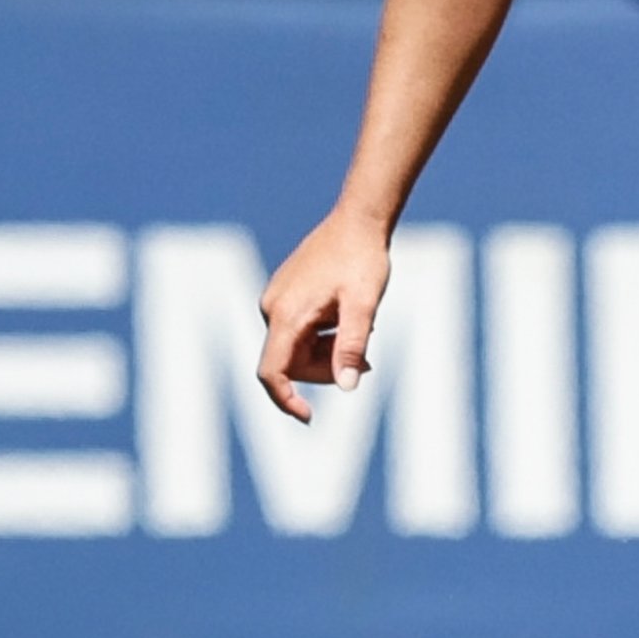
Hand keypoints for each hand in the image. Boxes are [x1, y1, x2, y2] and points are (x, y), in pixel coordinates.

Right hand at [258, 208, 391, 423]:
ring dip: (326, 352)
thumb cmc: (363, 260)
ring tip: (363, 332)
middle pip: (289, 362)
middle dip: (325, 370)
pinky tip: (348, 317)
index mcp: (286, 314)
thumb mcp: (365, 306)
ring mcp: (275, 300)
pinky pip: (297, 330)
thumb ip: (352, 346)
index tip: (308, 417)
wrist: (358, 220)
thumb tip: (348, 386)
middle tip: (366, 363)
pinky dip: (322, 335)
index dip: (286, 399)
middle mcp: (272, 308)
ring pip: (295, 347)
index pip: (272, 372)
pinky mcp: (284, 294)